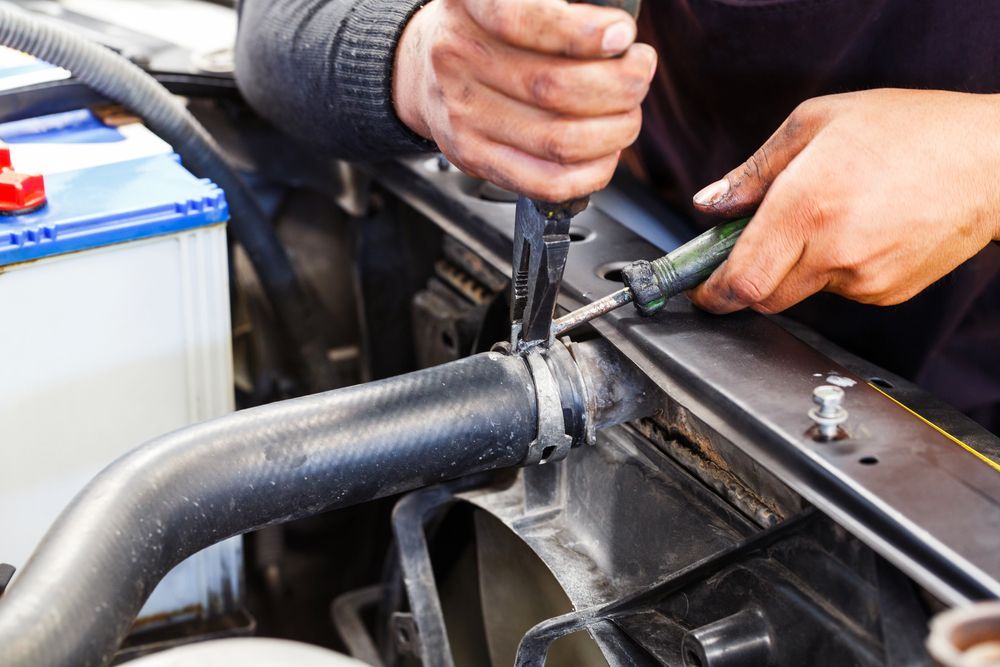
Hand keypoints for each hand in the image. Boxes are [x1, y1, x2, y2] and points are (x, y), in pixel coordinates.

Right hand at [393, 0, 656, 201]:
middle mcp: (458, 58)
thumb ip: (561, 10)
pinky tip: (607, 152)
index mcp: (469, 5)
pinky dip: (591, 172)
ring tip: (627, 113)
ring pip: (558, 140)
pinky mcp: (473, 157)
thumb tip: (619, 40)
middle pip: (554, 87)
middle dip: (619, 86)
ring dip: (614, 130)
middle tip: (638, 74)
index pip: (523, 20)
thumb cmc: (484, 30)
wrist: (421, 70)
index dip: (583, 33)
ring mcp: (463, 115)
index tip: (621, 35)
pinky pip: (545, 181)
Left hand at [688, 89, 999, 313]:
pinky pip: (839, 291)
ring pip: (802, 291)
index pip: (741, 280)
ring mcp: (863, 279)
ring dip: (796, 267)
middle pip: (764, 296)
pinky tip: (860, 231)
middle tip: (758, 244)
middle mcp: (833, 250)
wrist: (990, 159)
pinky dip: (834, 269)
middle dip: (749, 278)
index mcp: (806, 207)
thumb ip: (753, 172)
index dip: (712, 293)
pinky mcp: (887, 293)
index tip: (701, 292)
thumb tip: (709, 205)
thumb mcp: (816, 123)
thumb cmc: (908, 130)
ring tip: (829, 218)